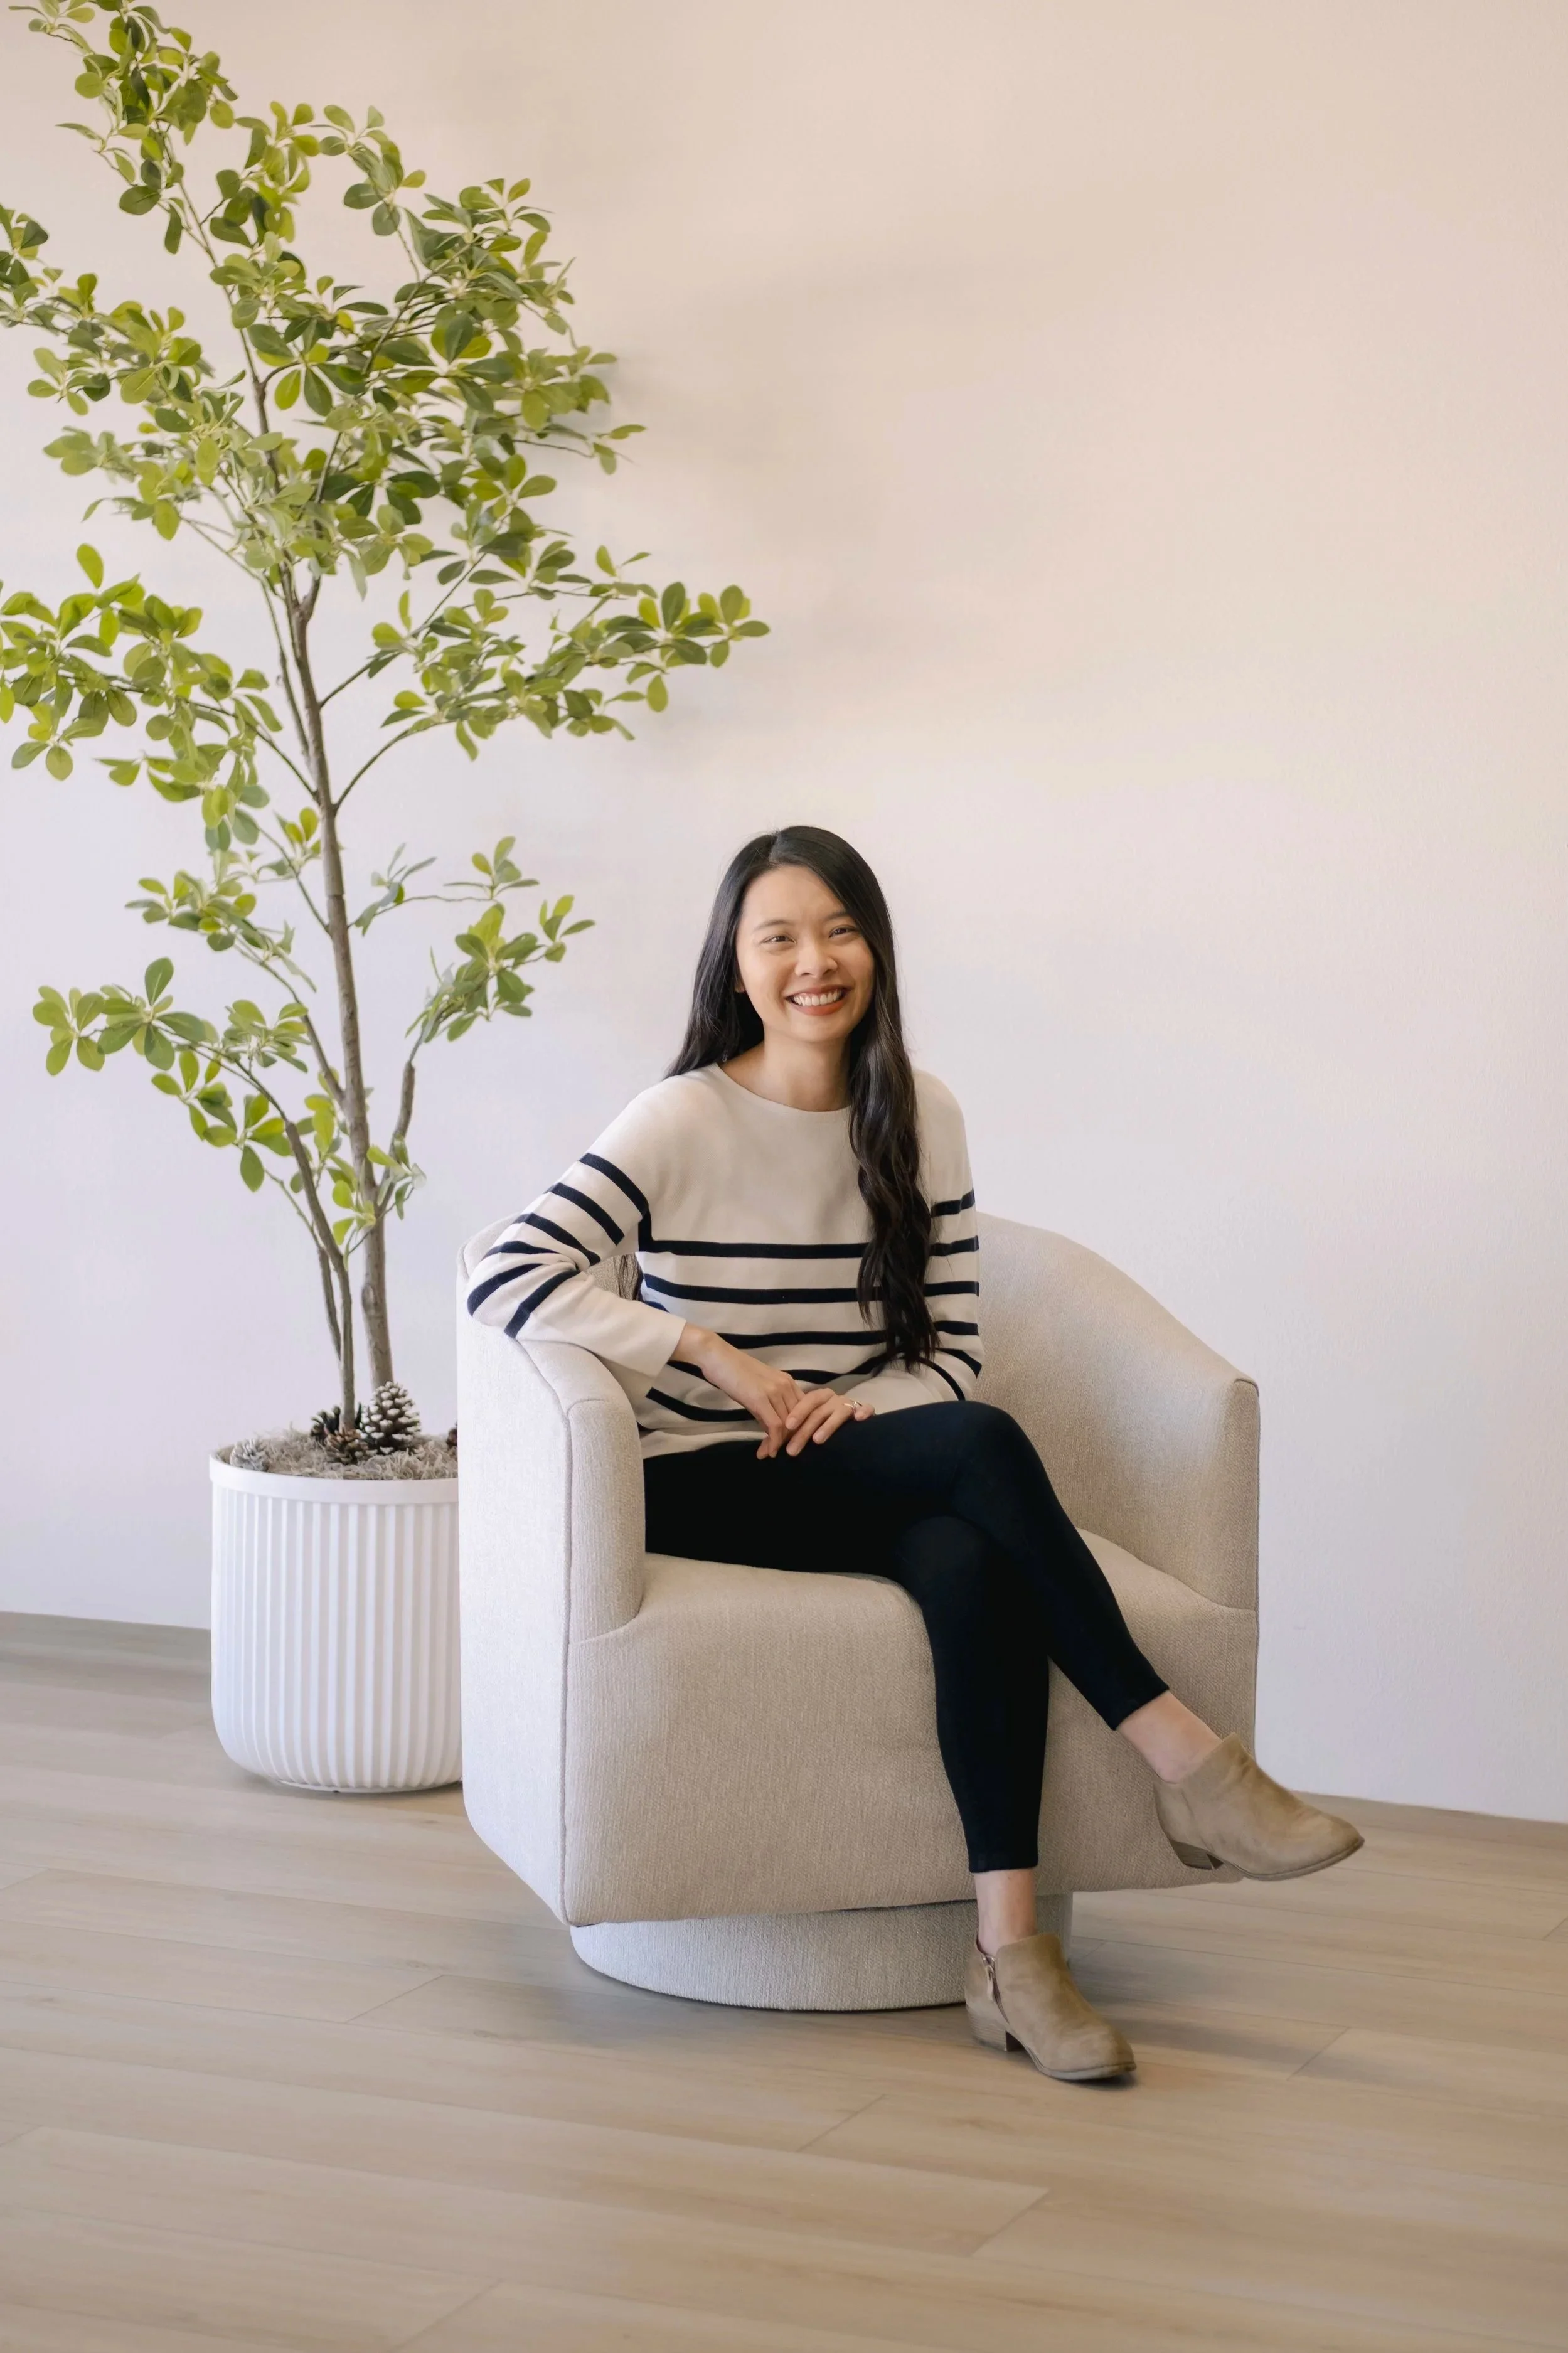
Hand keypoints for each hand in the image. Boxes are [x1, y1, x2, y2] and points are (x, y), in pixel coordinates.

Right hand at [677, 1325, 875, 1458]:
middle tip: (777, 1453)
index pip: (803, 1411)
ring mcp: (775, 1391)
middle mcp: (786, 1385)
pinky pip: (775, 1426)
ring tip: (769, 1454)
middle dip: (789, 1440)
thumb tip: (771, 1428)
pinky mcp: (760, 1398)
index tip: (789, 1443)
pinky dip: (774, 1442)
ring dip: (780, 1444)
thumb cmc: (733, 1370)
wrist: (716, 1356)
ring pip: (788, 1425)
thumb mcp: (757, 1387)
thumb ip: (768, 1405)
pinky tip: (768, 1451)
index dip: (798, 1429)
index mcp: (788, 1381)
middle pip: (798, 1420)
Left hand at [777, 1388, 875, 1456]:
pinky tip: (859, 1419)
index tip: (785, 1428)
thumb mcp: (799, 1430)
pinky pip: (865, 1408)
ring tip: (817, 1440)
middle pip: (818, 1410)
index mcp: (816, 1399)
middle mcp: (832, 1399)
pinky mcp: (864, 1410)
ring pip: (838, 1411)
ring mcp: (848, 1404)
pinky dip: (863, 1411)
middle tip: (793, 1448)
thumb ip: (782, 1437)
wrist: (850, 1423)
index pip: (804, 1402)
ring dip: (828, 1425)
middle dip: (805, 1430)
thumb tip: (762, 1455)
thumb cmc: (818, 1426)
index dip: (796, 1414)